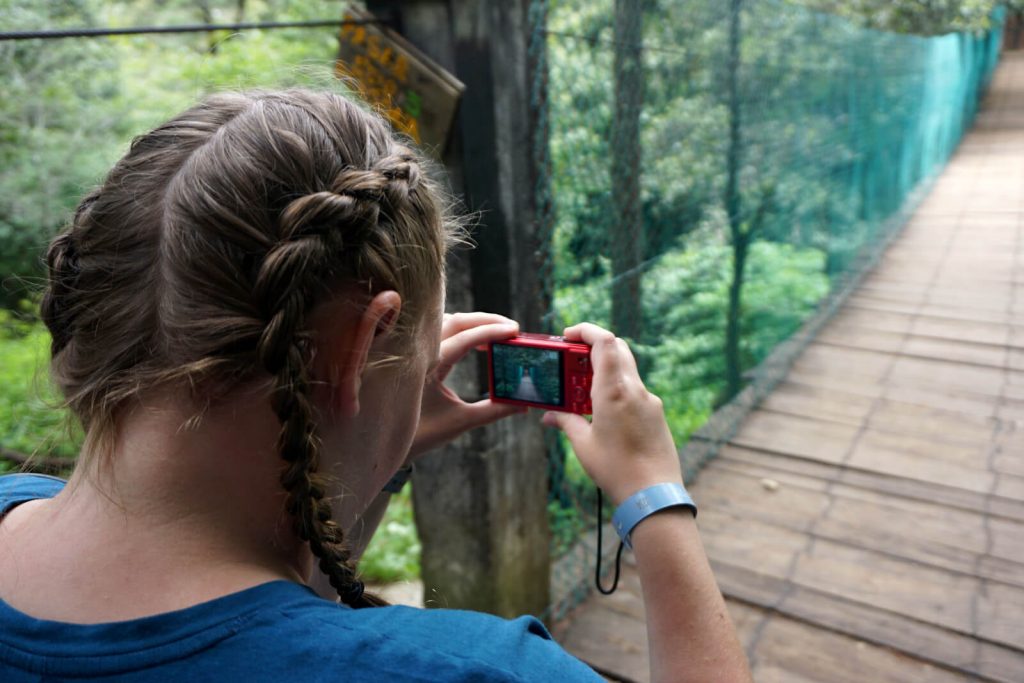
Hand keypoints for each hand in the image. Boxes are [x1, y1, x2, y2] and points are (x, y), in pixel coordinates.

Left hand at [407, 312, 526, 459]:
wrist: (385, 441)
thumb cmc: (419, 434)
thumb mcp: (459, 422)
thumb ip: (492, 411)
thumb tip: (522, 404)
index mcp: (426, 367)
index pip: (463, 338)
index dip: (491, 332)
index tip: (514, 331)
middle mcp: (418, 353)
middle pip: (456, 321)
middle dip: (486, 320)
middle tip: (513, 328)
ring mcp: (414, 351)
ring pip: (446, 322)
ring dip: (473, 322)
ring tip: (498, 333)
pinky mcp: (415, 355)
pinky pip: (439, 331)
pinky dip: (460, 330)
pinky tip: (475, 342)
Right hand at [541, 322, 682, 505]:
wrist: (653, 494)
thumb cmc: (617, 470)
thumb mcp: (584, 445)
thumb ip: (566, 422)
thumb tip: (550, 415)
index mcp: (614, 391)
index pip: (604, 341)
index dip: (586, 330)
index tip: (568, 335)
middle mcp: (635, 390)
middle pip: (617, 349)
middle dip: (593, 347)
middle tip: (571, 360)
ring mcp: (649, 401)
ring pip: (626, 369)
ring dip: (603, 369)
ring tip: (581, 390)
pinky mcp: (655, 413)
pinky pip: (633, 389)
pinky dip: (615, 388)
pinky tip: (601, 410)